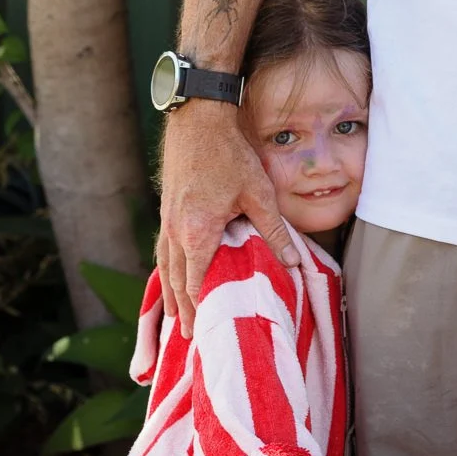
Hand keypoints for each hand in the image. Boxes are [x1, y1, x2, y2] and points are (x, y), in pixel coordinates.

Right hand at [157, 98, 297, 334]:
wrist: (198, 119)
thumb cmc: (230, 154)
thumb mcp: (258, 192)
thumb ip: (273, 230)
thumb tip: (293, 262)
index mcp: (197, 233)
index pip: (197, 283)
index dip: (201, 308)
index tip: (203, 331)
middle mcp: (176, 231)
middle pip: (177, 281)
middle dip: (183, 309)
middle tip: (187, 336)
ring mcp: (167, 220)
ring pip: (165, 265)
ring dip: (170, 292)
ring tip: (173, 315)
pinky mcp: (166, 208)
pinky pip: (163, 248)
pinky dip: (166, 267)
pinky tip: (171, 273)